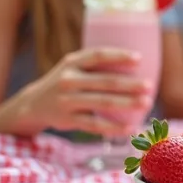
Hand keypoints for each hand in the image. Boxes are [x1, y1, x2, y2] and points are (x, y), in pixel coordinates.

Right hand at [19, 48, 152, 135]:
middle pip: (105, 82)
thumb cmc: (66, 81)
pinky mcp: (68, 120)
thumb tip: (139, 63)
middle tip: (150, 86)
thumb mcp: (73, 67)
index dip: (118, 56)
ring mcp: (67, 101)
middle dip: (130, 84)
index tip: (139, 59)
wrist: (32, 104)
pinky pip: (94, 125)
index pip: (97, 55)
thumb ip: (96, 64)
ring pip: (102, 103)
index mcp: (72, 62)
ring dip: (127, 104)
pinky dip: (114, 127)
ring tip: (146, 104)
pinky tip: (131, 127)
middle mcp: (68, 80)